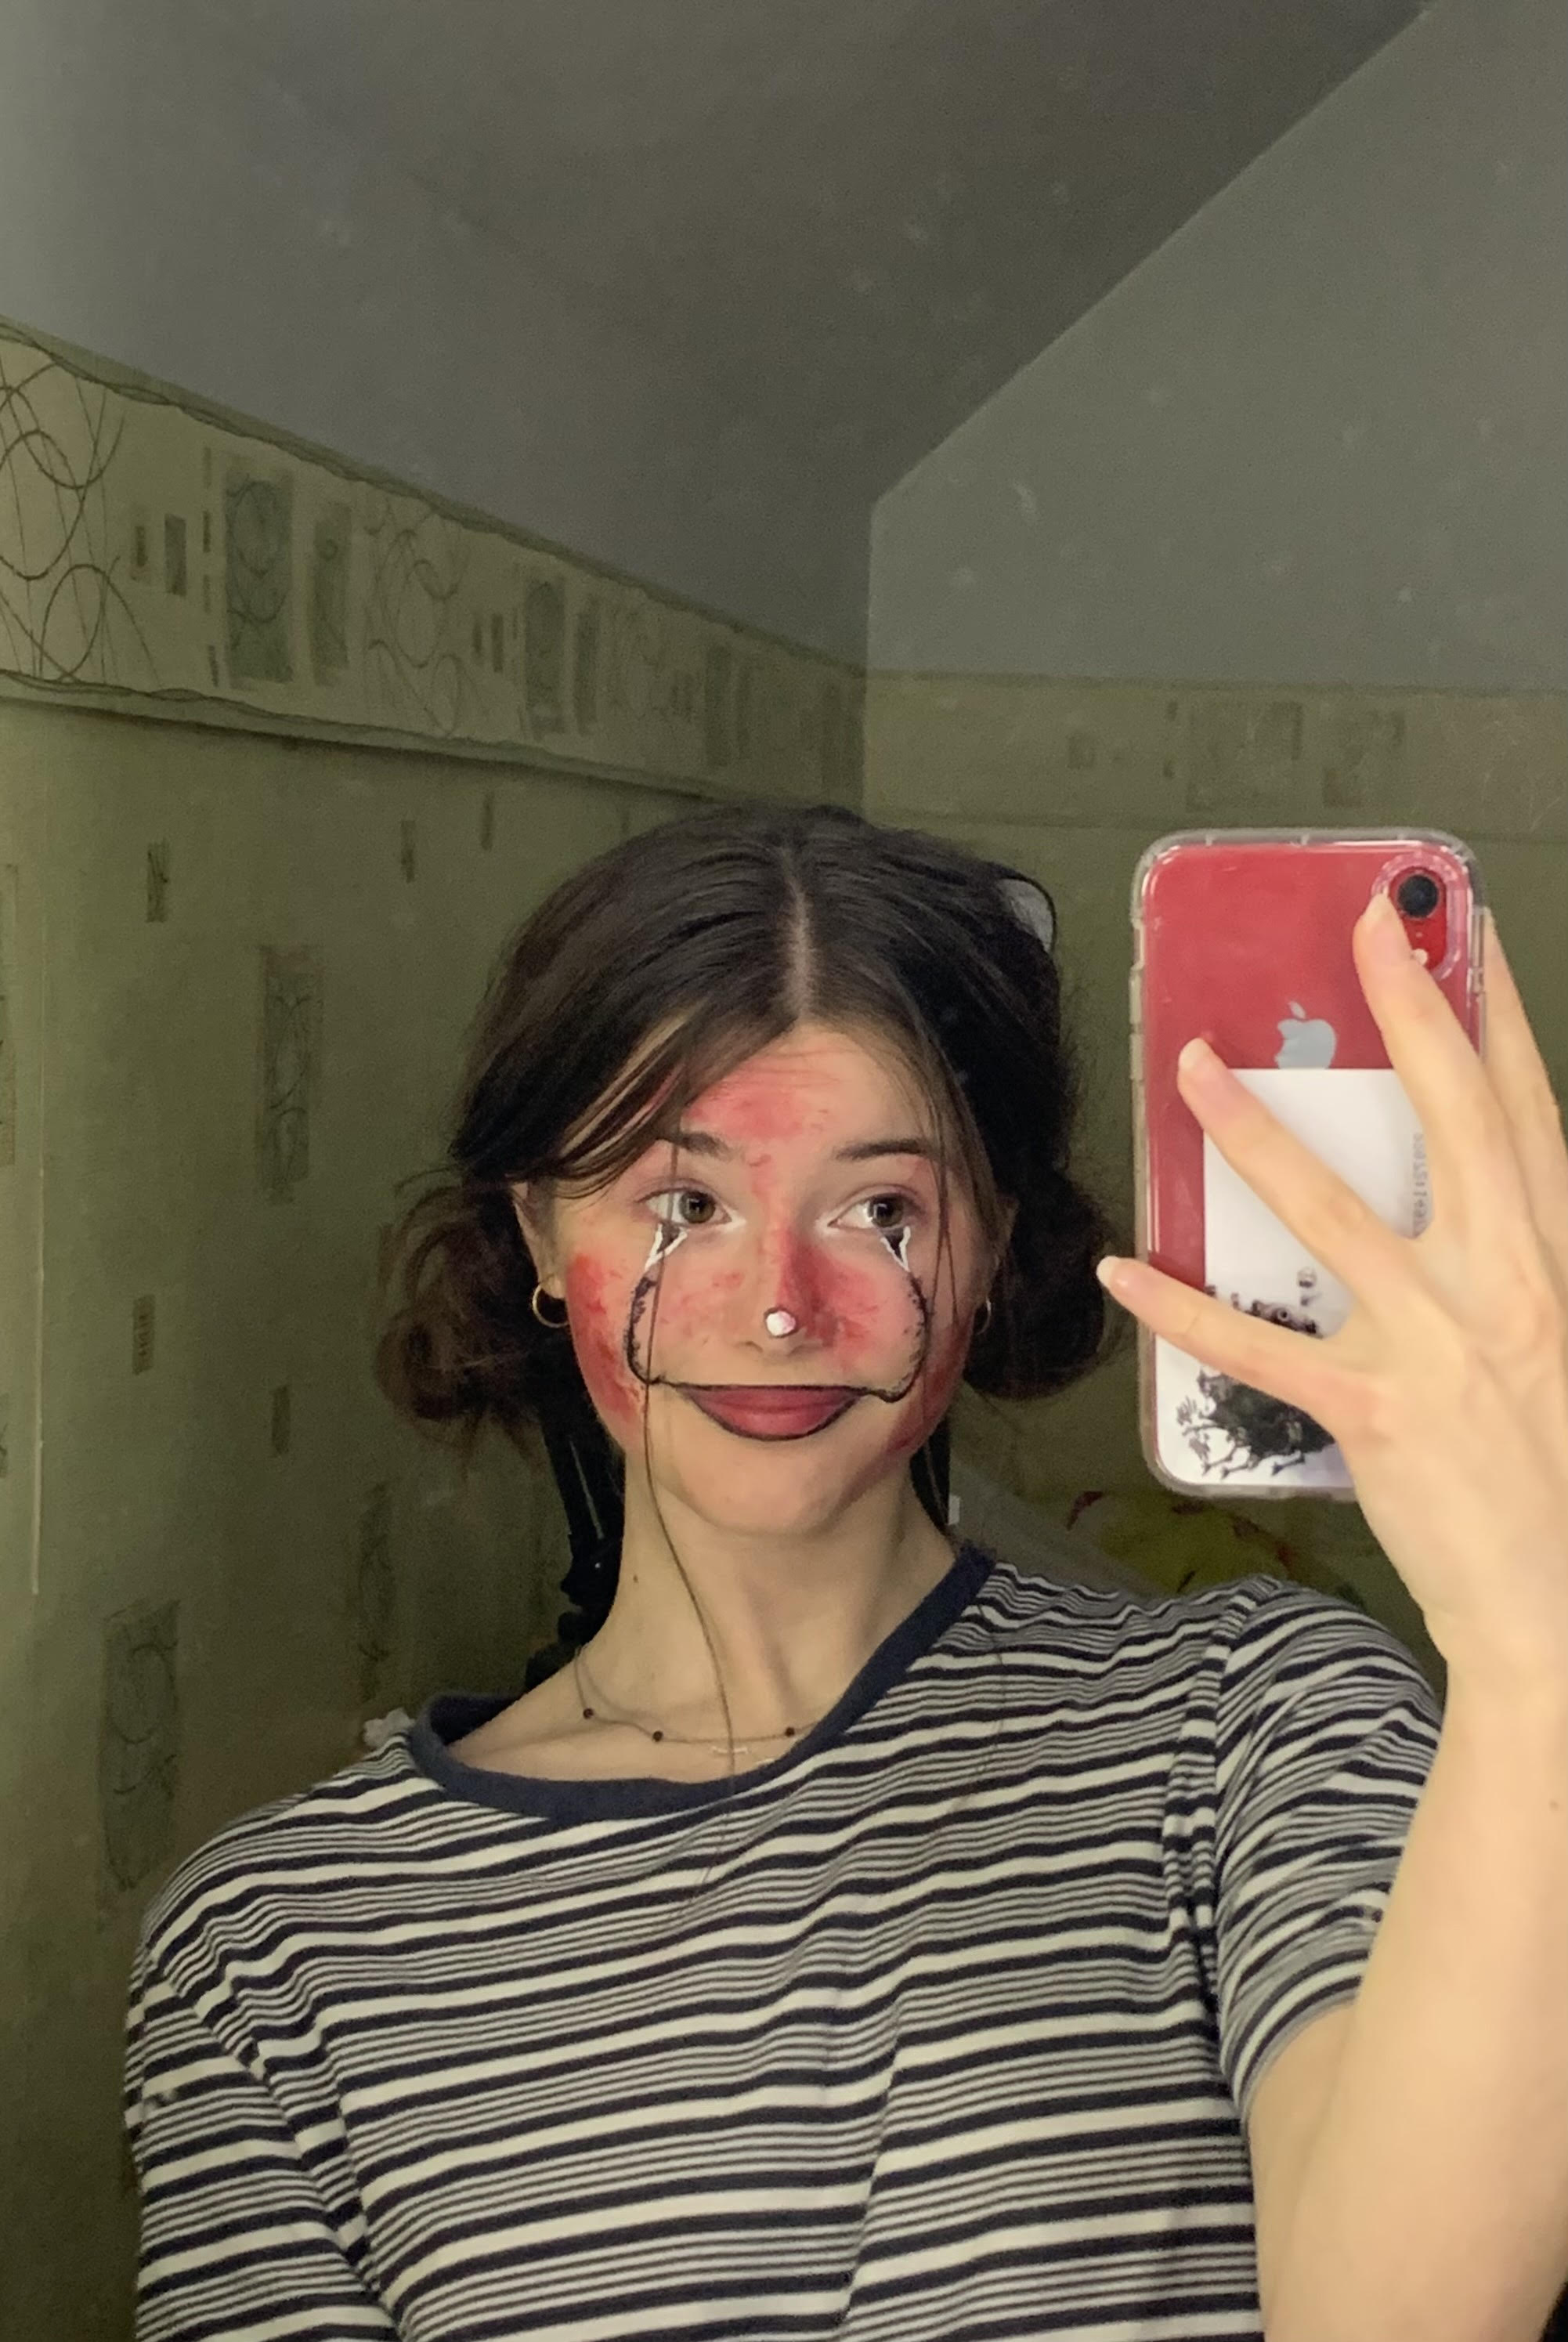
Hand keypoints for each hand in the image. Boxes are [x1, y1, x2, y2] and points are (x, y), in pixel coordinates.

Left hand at [1098, 897, 1567, 1686]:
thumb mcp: (1549, 1336)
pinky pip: (1259, 1349)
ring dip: (1255, 1131)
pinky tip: (1126, 1269)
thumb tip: (1462, 1194)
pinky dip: (1184, 1309)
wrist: (1560, 1604)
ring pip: (1332, 1213)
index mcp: (1554, 1259)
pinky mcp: (1374, 1414)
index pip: (1530, 1110)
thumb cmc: (1552, 1469)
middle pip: (1457, 1118)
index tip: (1466, 932)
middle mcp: (1507, 1282)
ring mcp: (1439, 1345)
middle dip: (1411, 1010)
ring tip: (1189, 1063)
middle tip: (1364, 924)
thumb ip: (1510, 1255)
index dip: (1498, 1013)